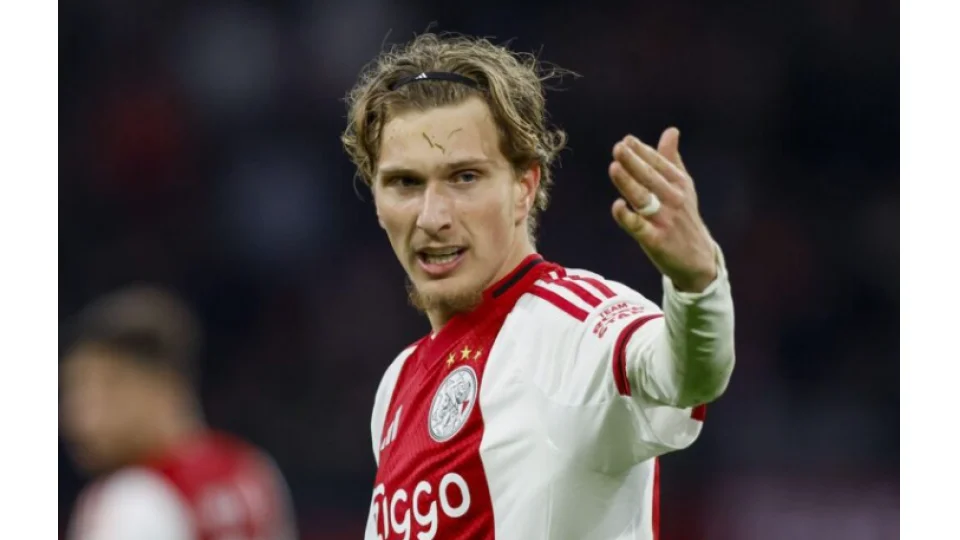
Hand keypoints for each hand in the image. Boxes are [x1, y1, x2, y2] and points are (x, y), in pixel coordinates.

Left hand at [608, 127, 717, 291]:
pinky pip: (639, 227)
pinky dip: (628, 217)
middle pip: (650, 178)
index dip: (642, 151)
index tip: (626, 140)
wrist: (698, 260)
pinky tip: (617, 206)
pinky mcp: (656, 240)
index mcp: (679, 184)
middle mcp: (674, 199)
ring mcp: (665, 220)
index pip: (658, 164)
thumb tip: (671, 130)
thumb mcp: (683, 187)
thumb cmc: (684, 218)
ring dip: (628, 183)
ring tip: (614, 167)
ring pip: (643, 198)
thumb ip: (672, 159)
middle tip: (618, 148)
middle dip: (634, 162)